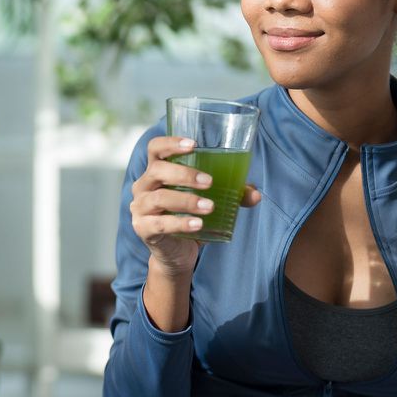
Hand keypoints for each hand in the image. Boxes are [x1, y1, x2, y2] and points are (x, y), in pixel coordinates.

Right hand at [129, 136, 261, 276]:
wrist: (177, 253)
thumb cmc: (190, 217)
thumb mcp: (211, 201)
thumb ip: (233, 195)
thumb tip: (256, 194)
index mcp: (156, 171)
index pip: (155, 148)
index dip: (170, 143)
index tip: (193, 144)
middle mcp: (143, 186)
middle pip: (157, 170)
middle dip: (184, 174)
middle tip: (210, 181)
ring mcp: (140, 208)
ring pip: (160, 198)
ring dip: (187, 200)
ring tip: (210, 206)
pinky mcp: (143, 228)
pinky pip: (160, 223)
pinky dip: (180, 223)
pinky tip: (198, 225)